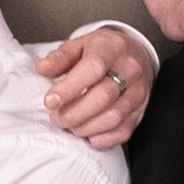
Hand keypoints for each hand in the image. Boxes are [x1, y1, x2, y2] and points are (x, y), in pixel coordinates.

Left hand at [32, 22, 157, 151]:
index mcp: (112, 47)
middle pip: (102, 97)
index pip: (93, 68)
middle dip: (73, 113)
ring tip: (69, 125)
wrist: (135, 55)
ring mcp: (139, 92)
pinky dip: (100, 138)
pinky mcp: (141, 112)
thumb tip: (42, 68)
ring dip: (85, 127)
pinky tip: (87, 132)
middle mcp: (130, 69)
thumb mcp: (79, 46)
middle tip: (56, 118)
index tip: (50, 101)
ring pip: (113, 118)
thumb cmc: (102, 52)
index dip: (69, 88)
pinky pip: (122, 132)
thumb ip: (60, 58)